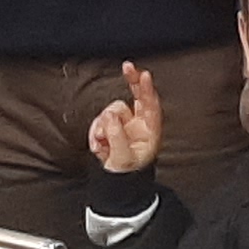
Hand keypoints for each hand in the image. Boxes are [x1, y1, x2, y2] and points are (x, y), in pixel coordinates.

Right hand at [86, 61, 164, 176]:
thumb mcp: (122, 159)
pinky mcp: (111, 126)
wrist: (114, 182)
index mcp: (150, 132)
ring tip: (102, 145)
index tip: (144, 75)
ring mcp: (125, 123)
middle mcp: (140, 124)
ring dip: (103, 125)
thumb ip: (116, 136)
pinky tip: (99, 145)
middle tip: (127, 66)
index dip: (147, 90)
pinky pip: (101, 119)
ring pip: (112, 109)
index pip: (151, 107)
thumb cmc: (126, 173)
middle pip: (138, 96)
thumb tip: (109, 116)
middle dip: (132, 81)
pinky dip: (96, 130)